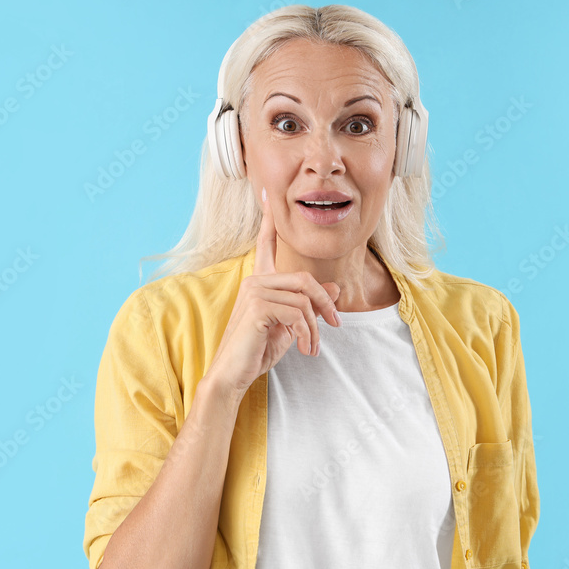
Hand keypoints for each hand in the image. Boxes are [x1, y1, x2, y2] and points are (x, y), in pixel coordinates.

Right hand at [203, 187, 341, 395]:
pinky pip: (298, 312)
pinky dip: (307, 332)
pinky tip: (303, 349)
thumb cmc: (257, 351)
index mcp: (261, 282)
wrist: (233, 375)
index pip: (266, 244)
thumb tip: (336, 289)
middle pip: (306, 279)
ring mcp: (255, 290)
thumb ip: (309, 307)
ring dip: (315, 327)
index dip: (270, 220)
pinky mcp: (258, 306)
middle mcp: (256, 280)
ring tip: (312, 347)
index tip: (268, 194)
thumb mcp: (290, 327)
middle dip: (326, 303)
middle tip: (335, 324)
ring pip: (305, 299)